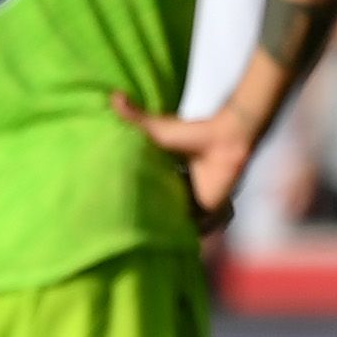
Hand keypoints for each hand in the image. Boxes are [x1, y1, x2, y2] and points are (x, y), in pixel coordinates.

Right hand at [111, 95, 250, 234]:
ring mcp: (195, 200)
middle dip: (150, 218)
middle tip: (126, 227)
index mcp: (168, 173)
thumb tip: (112, 95)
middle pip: (161, 208)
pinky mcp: (209, 210)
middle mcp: (180, 188)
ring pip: (177, 221)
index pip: (149, 191)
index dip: (137, 199)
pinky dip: (190, 233)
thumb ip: (133, 116)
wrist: (224, 139)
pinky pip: (199, 227)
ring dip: (167, 229)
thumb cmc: (191, 133)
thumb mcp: (155, 128)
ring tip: (145, 240)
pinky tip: (172, 242)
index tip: (116, 206)